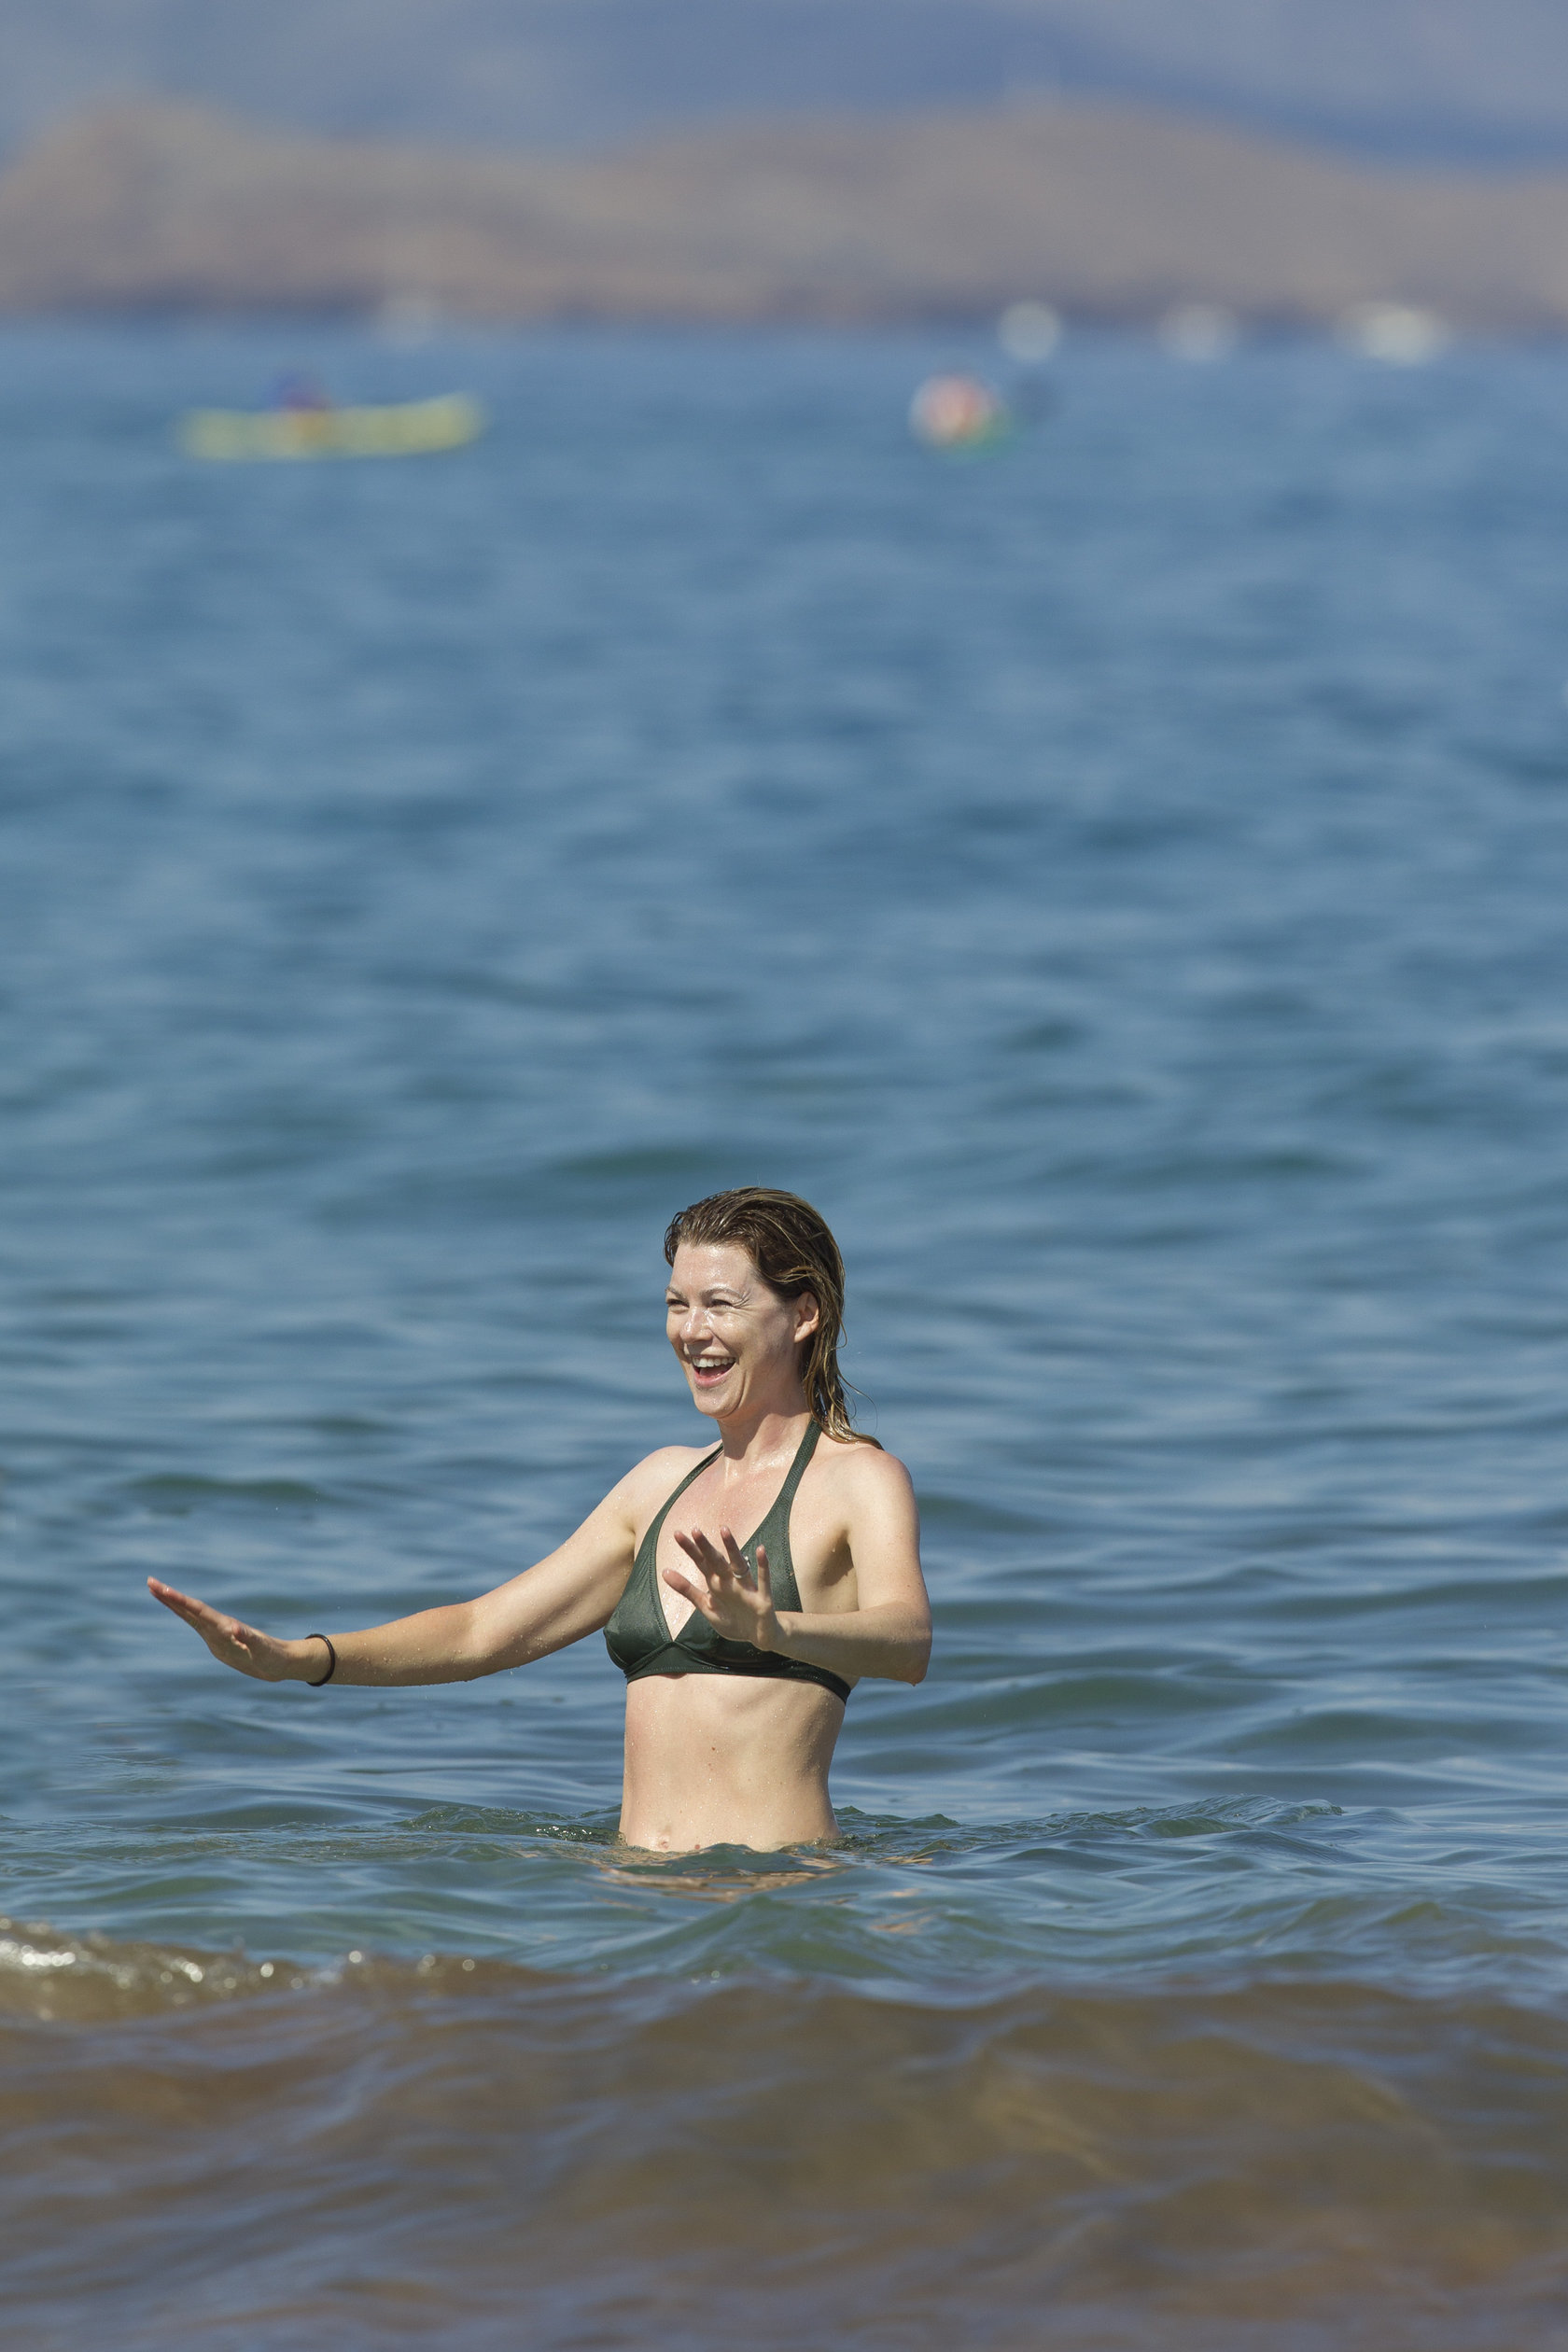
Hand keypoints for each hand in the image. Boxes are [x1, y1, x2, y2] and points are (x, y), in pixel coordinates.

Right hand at [147, 1578, 324, 1683]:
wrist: (281, 1662)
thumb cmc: (272, 1656)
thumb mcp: (261, 1650)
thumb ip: (248, 1639)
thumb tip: (233, 1628)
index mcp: (224, 1627)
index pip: (197, 1610)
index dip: (178, 1600)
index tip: (161, 1588)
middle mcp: (218, 1627)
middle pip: (189, 1608)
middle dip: (169, 1597)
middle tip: (150, 1581)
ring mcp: (216, 1634)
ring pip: (189, 1615)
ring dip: (173, 1603)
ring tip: (156, 1590)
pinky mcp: (217, 1642)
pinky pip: (196, 1626)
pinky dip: (184, 1615)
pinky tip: (175, 1607)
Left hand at [665, 1529, 777, 1649]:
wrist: (757, 1636)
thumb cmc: (732, 1619)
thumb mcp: (707, 1607)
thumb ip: (687, 1590)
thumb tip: (664, 1572)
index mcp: (716, 1583)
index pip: (701, 1562)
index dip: (690, 1549)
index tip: (677, 1534)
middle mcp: (731, 1581)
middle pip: (716, 1561)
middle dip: (706, 1547)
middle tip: (695, 1530)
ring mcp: (746, 1588)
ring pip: (739, 1565)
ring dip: (732, 1548)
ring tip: (724, 1531)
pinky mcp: (762, 1598)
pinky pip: (763, 1580)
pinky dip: (763, 1566)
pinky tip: (760, 1550)